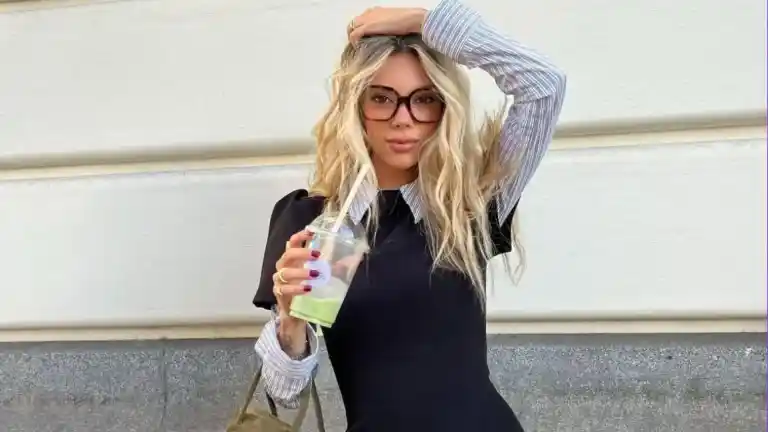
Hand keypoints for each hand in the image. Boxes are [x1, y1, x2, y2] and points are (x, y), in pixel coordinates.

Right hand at [272, 229, 320, 352]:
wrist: (295, 312)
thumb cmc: (306, 288)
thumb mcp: (319, 276)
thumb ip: (332, 266)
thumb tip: (351, 258)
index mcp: (293, 259)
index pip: (293, 242)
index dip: (301, 235)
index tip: (312, 232)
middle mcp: (284, 266)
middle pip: (288, 254)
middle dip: (302, 253)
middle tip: (317, 255)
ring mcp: (279, 280)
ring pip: (286, 272)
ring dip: (301, 272)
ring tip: (315, 275)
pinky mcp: (279, 293)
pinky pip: (284, 289)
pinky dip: (296, 288)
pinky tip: (307, 289)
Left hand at [347, 7, 427, 43]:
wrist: (412, 19)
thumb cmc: (409, 22)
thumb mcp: (394, 23)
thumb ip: (386, 28)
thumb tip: (386, 37)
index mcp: (375, 10)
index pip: (361, 19)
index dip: (360, 29)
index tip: (363, 39)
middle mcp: (369, 13)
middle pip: (353, 23)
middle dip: (354, 33)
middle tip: (359, 44)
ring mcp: (367, 19)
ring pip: (351, 28)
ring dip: (353, 38)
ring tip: (358, 47)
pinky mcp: (367, 27)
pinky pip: (354, 35)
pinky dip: (354, 42)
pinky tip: (359, 48)